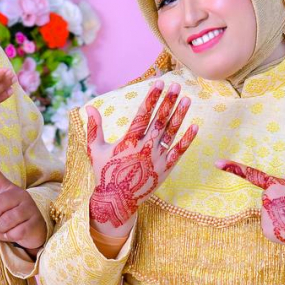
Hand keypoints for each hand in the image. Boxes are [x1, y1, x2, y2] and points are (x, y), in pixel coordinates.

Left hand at [0, 147, 47, 251]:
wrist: (35, 233)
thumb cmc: (13, 222)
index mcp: (8, 190)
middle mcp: (20, 195)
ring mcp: (28, 208)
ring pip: (3, 221)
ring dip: (0, 230)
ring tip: (7, 230)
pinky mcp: (34, 222)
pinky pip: (13, 232)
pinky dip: (9, 237)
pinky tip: (15, 234)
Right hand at [86, 81, 197, 238]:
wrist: (117, 200)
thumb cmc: (104, 173)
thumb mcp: (95, 149)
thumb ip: (94, 128)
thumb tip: (89, 107)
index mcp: (128, 140)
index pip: (143, 114)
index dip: (152, 97)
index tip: (160, 83)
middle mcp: (144, 147)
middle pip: (160, 119)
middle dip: (169, 101)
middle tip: (177, 86)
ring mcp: (156, 158)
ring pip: (171, 133)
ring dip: (179, 115)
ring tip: (187, 99)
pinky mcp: (165, 169)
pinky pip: (178, 152)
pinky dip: (187, 140)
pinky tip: (195, 127)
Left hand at [217, 160, 284, 284]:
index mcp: (275, 184)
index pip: (253, 174)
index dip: (234, 167)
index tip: (216, 163)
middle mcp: (266, 200)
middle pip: (268, 195)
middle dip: (280, 197)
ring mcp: (265, 216)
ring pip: (270, 209)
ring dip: (281, 211)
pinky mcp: (266, 230)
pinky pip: (270, 222)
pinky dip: (280, 223)